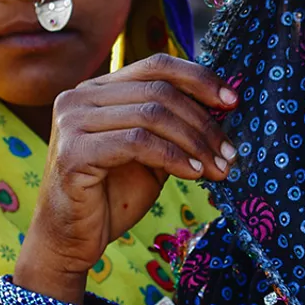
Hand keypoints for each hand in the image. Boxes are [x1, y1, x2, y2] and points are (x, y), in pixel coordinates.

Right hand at [15, 55, 237, 301]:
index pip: (157, 65)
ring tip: (218, 168)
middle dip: (204, 122)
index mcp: (99, 89)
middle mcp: (80, 96)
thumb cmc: (113, 195)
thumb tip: (223, 106)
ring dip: (195, 142)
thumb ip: (175, 127)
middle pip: (160, 92)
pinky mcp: (73, 151)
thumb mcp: (152, 153)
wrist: (72, 239)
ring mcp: (72, 121)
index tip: (233, 101)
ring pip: (152, 115)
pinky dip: (173, 157)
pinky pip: (137, 142)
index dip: (199, 78)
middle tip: (230, 153)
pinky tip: (194, 173)